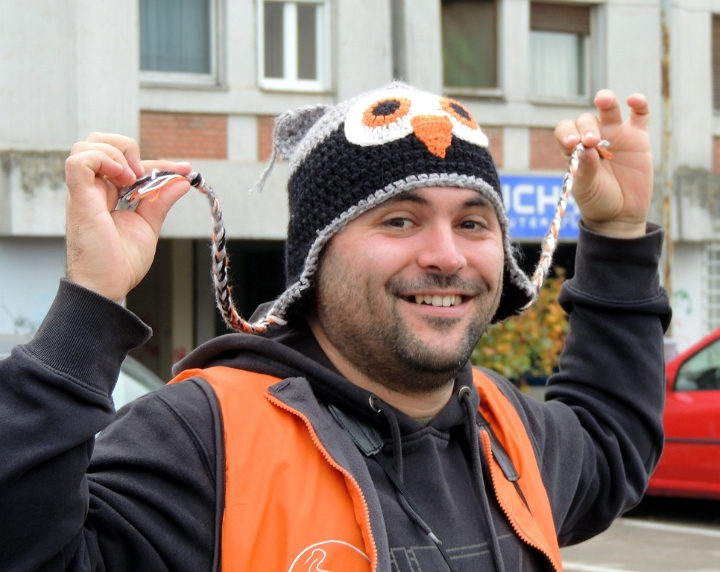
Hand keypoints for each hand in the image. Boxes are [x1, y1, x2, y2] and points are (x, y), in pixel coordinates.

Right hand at [65, 133, 190, 301]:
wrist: (107, 286)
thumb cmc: (121, 263)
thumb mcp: (148, 225)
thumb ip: (161, 201)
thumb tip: (181, 182)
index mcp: (107, 193)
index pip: (129, 163)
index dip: (159, 163)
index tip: (185, 171)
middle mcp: (92, 189)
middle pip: (99, 142)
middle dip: (127, 146)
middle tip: (145, 173)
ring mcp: (83, 192)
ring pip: (87, 145)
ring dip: (116, 152)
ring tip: (134, 178)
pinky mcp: (77, 199)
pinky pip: (78, 161)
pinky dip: (103, 159)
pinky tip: (123, 178)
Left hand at [554, 90, 652, 237]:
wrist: (620, 215)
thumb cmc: (596, 200)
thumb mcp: (586, 188)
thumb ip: (585, 168)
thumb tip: (586, 148)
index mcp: (574, 149)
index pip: (565, 130)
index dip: (567, 132)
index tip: (572, 143)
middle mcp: (593, 137)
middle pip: (585, 120)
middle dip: (587, 127)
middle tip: (591, 141)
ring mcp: (615, 135)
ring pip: (609, 109)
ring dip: (606, 100)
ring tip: (603, 100)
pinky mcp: (637, 136)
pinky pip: (639, 115)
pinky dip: (638, 104)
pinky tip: (633, 100)